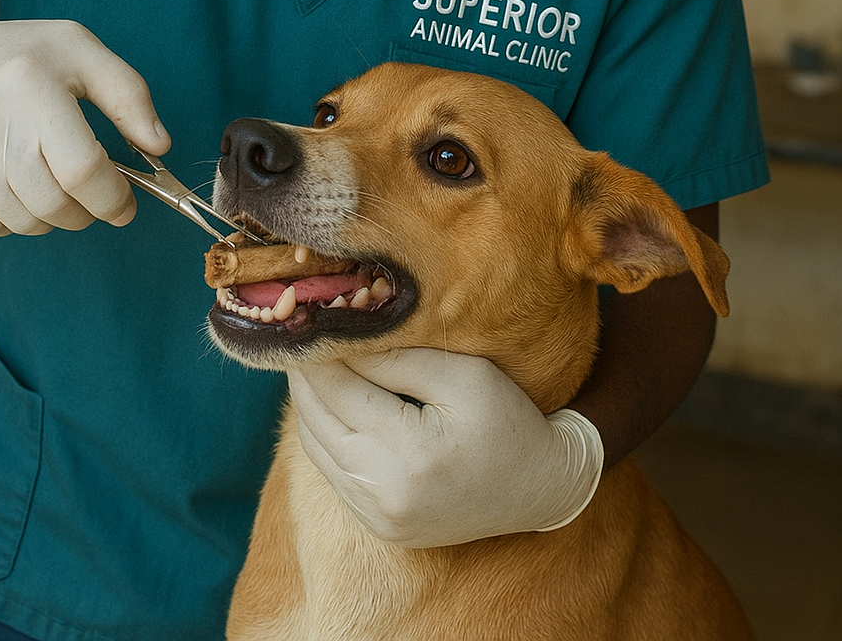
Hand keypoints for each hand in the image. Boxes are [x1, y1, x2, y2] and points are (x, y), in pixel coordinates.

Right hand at [0, 0, 170, 236]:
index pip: (82, 169)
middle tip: (94, 196)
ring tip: (56, 188)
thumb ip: (129, 97)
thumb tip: (160, 146)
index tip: (125, 203)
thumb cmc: (20, 54)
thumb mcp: (81, 52)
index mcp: (31, 86)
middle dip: (85, 212)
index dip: (113, 197)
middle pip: (52, 204)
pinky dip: (14, 219)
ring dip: (51, 218)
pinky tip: (20, 189)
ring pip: (21, 222)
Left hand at [288, 348, 602, 545]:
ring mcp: (377, 516)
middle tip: (301, 331)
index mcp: (407, 455)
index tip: (308, 315)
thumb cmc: (508, 421)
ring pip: (316, 447)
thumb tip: (342, 338)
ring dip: (310, 402)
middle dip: (306, 373)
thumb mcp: (462, 375)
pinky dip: (326, 433)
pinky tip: (334, 402)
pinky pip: (333, 472)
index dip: (318, 350)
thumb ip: (399, 356)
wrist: (540, 489)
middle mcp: (383, 495)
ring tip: (314, 360)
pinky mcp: (378, 526)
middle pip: (316, 419)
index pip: (338, 389)